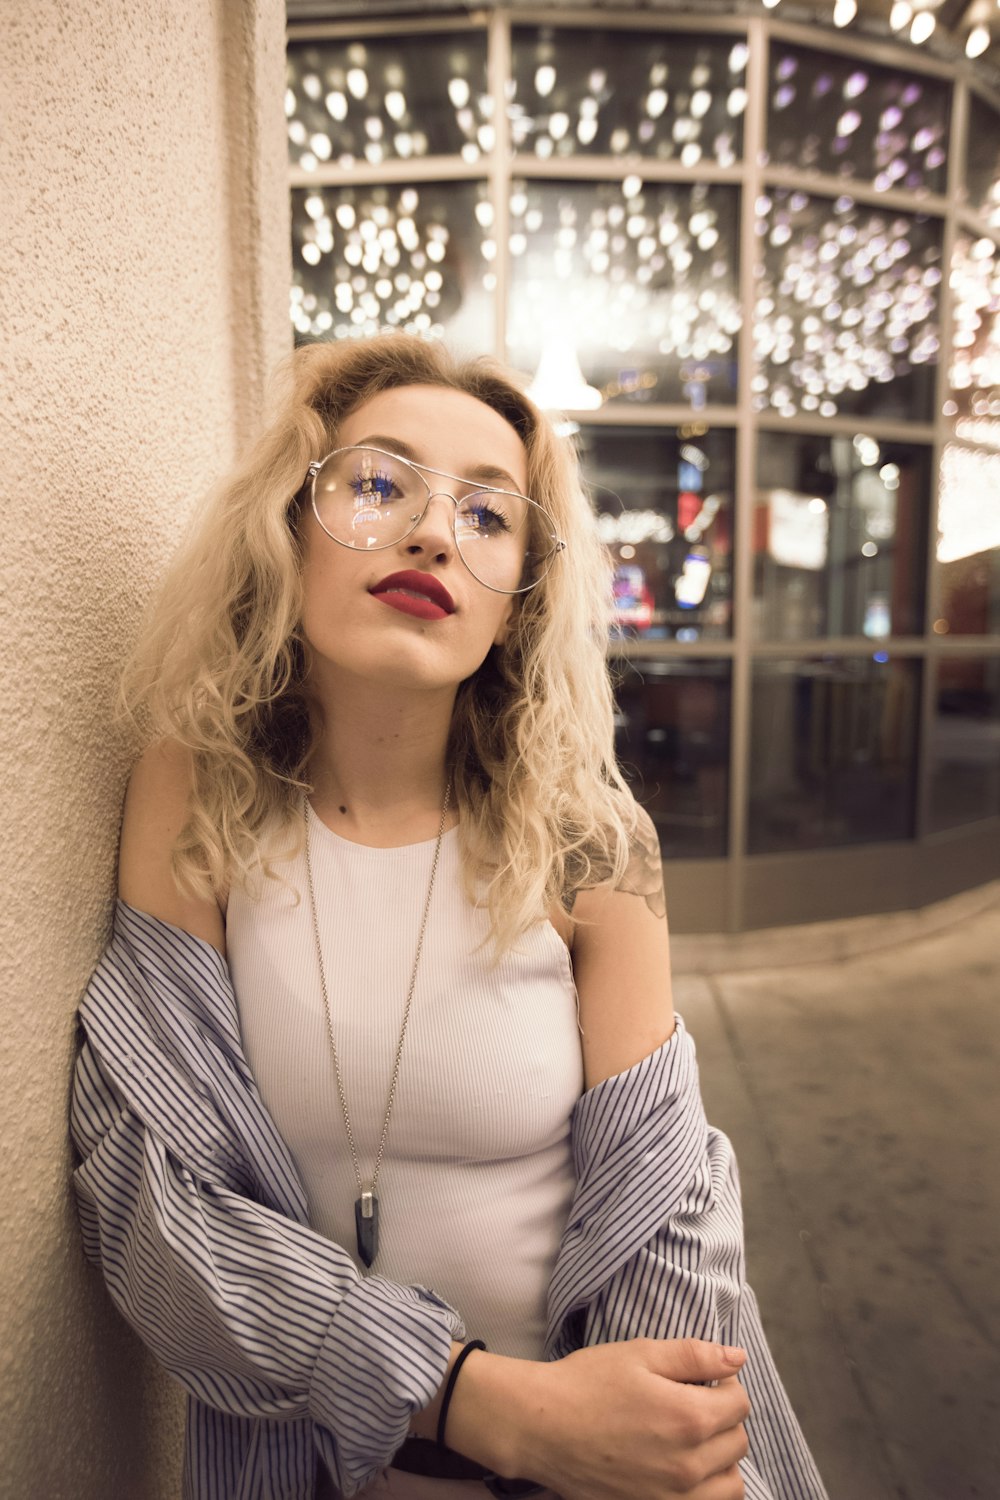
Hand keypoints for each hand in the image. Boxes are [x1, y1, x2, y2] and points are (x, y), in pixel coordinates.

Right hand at [512, 1338, 749, 1499]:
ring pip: (731, 1485)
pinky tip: (683, 1468)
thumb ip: (695, 1355)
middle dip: (724, 1418)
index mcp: (689, 1418)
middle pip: (738, 1442)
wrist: (541, 1427)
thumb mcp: (640, 1353)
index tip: (705, 1379)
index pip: (740, 1404)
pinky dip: (706, 1490)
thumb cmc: (587, 1384)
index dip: (726, 1384)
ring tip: (694, 1440)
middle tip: (695, 1403)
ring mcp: (673, 1498)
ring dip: (722, 1459)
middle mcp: (688, 1465)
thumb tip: (738, 1358)